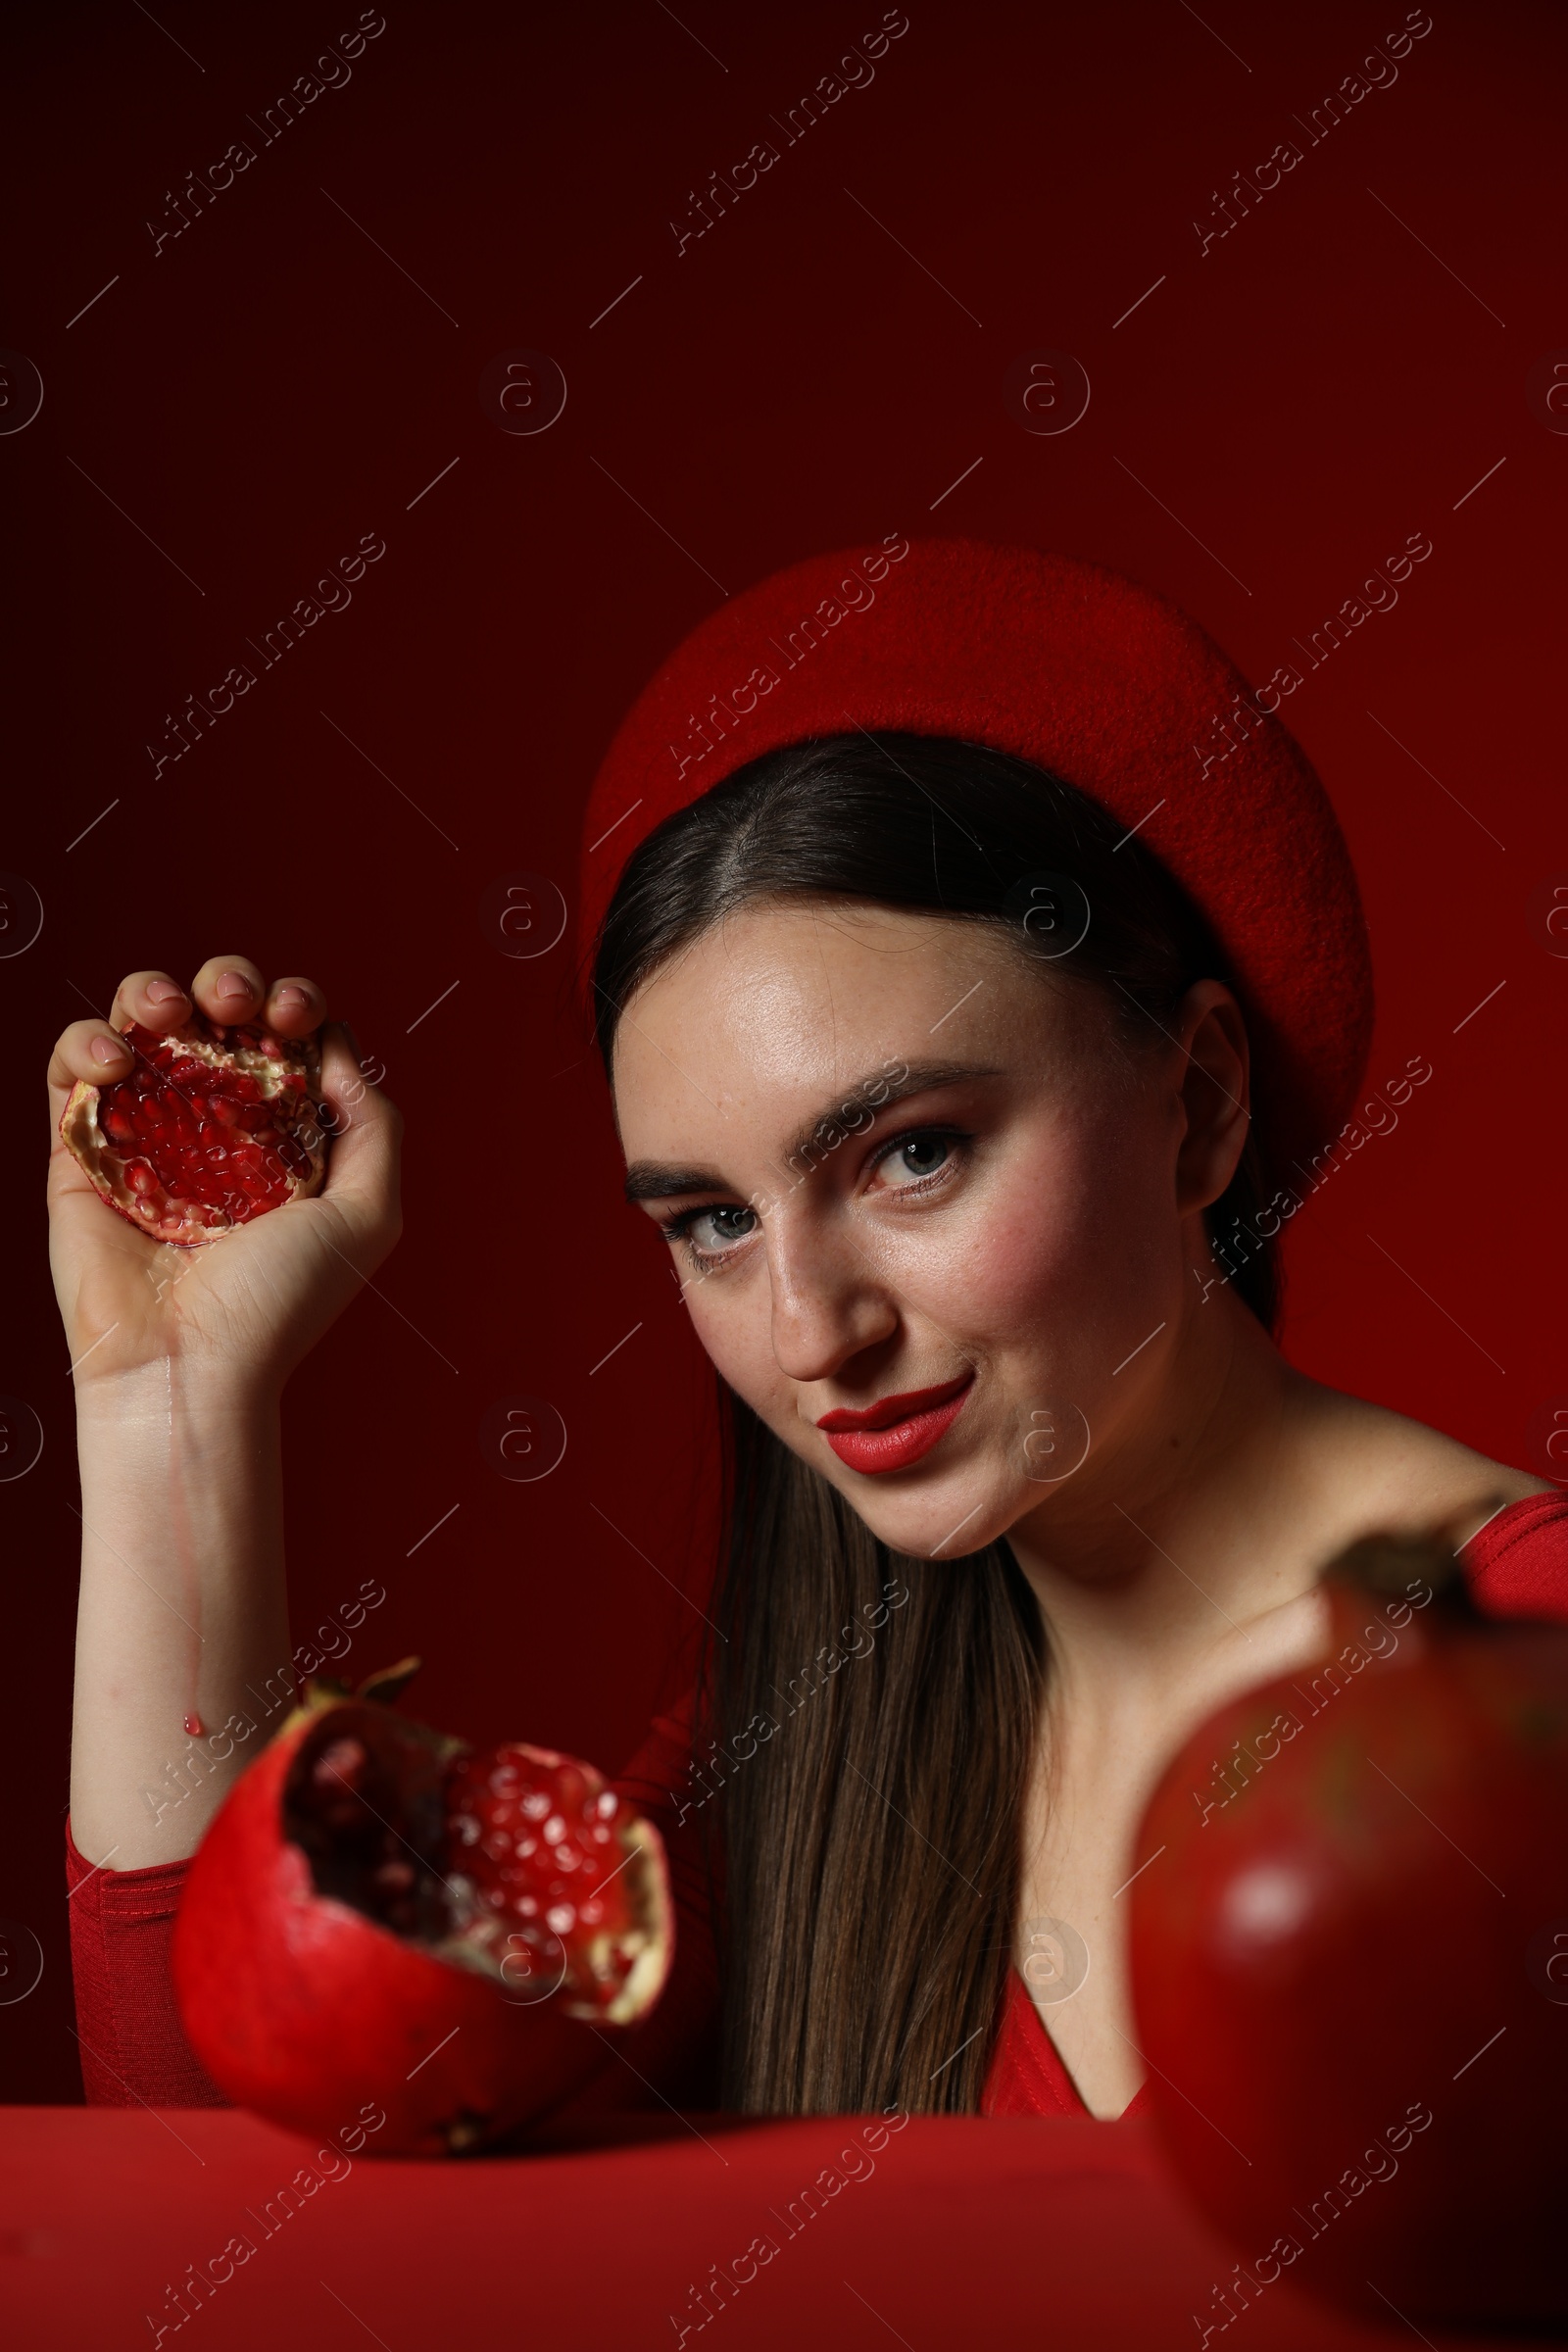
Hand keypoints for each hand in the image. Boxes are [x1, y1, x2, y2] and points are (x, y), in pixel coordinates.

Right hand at [47, 956, 401, 1395]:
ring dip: (154, 991)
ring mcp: (144, 1133)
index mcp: (281, 1135)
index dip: (293, 1004)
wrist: (187, 1367)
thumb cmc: (280, 1304)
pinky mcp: (79, 1152)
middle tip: (236, 1005)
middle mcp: (213, 1127)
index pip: (286, 1038)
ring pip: (140, 1024)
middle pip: (216, 1015)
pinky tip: (116, 1061)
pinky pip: (71, 1069)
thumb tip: (335, 1049)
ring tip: (170, 1012)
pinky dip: (86, 1041)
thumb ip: (373, 1126)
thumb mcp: (367, 1215)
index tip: (292, 1013)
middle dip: (230, 981)